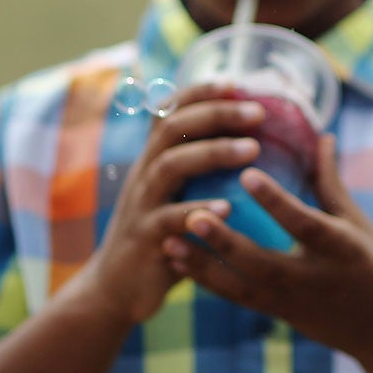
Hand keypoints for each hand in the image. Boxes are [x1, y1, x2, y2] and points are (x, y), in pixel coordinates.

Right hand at [77, 83, 264, 327]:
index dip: (200, 93)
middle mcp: (144, 174)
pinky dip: (197, 211)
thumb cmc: (163, 238)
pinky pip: (168, 219)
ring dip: (212, 153)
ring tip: (253, 149)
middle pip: (172, 129)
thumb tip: (257, 142)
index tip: (238, 82)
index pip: (170, 112)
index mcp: (154, 160)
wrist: (114, 290)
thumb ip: (203, 172)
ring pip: (170, 166)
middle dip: (215, 113)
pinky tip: (228, 208)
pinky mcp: (144, 239)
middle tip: (258, 111)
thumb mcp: (177, 197)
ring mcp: (141, 205)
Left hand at [161, 134, 372, 364]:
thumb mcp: (357, 221)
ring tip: (170, 240)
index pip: (304, 222)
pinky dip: (207, 280)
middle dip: (226, 242)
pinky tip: (180, 260)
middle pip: (263, 263)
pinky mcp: (279, 314)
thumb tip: (319, 134)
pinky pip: (237, 298)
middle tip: (193, 215)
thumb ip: (330, 181)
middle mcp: (314, 278)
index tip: (246, 174)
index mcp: (340, 247)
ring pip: (241, 287)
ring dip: (203, 266)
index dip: (276, 201)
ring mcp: (293, 301)